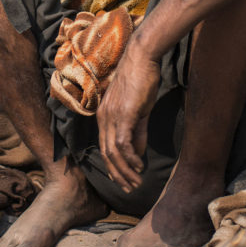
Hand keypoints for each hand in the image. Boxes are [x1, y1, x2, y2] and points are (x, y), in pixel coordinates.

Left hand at [96, 47, 161, 190]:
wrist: (142, 58)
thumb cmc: (141, 80)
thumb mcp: (138, 110)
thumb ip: (137, 132)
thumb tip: (138, 154)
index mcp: (104, 116)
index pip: (104, 148)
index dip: (113, 166)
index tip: (123, 180)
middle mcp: (103, 118)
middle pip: (106, 154)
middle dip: (118, 174)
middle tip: (130, 188)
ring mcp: (112, 116)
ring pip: (113, 152)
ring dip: (125, 170)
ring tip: (136, 182)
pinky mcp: (123, 114)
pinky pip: (122, 143)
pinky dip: (130, 158)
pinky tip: (139, 166)